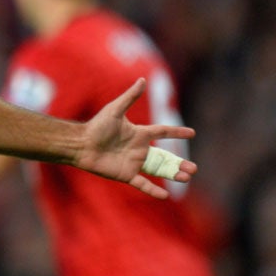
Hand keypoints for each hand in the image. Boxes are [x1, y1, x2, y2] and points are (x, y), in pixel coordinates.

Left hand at [78, 78, 196, 198]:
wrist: (80, 144)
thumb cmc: (96, 126)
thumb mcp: (115, 110)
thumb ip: (130, 97)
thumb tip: (141, 79)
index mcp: (139, 134)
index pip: (162, 132)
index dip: (176, 132)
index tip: (192, 133)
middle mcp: (139, 149)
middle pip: (165, 157)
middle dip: (180, 163)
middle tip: (194, 168)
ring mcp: (133, 163)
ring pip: (158, 170)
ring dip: (173, 174)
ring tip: (187, 177)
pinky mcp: (125, 174)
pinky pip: (142, 184)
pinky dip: (153, 190)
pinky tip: (166, 196)